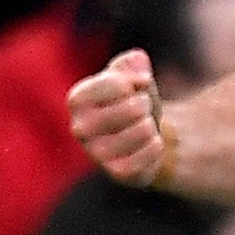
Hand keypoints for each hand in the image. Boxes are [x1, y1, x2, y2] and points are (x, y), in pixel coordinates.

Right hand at [69, 50, 173, 185]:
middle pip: (133, 107)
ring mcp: (96, 153)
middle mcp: (79, 127)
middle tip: (140, 110)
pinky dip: (157, 145)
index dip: (137, 82)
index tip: (135, 86)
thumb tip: (138, 62)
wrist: (141, 138)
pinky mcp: (117, 173)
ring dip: (151, 125)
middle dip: (145, 105)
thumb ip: (131, 64)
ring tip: (144, 127)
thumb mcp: (130, 77)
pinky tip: (150, 144)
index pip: (117, 83)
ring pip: (143, 130)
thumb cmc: (132, 102)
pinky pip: (150, 152)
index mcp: (77, 99)